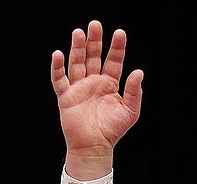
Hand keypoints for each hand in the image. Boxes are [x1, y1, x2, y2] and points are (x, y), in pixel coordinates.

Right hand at [51, 20, 142, 179]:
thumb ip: (134, 91)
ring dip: (78, 48)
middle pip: (94, 57)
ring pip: (77, 63)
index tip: (119, 33)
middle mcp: (94, 82)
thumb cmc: (113, 129)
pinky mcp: (66, 96)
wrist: (95, 146)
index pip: (114, 61)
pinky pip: (59, 79)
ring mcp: (79, 88)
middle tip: (96, 24)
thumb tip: (138, 72)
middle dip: (95, 41)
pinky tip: (58, 54)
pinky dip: (58, 67)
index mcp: (110, 84)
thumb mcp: (130, 111)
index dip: (116, 48)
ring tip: (79, 32)